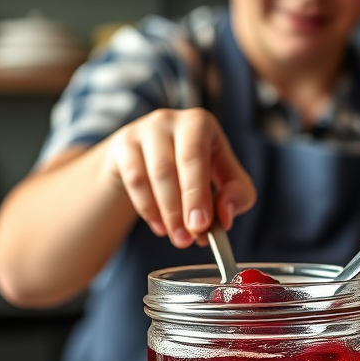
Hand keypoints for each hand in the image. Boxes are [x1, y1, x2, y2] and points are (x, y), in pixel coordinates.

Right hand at [105, 108, 255, 247]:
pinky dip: (148, 210)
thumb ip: (237, 195)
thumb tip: (224, 216)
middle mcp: (169, 120)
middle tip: (187, 240)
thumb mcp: (226, 176)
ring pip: (148, 177)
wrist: (155, 154)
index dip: (197, 193)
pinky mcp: (122, 146)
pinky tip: (161, 227)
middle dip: (180, 208)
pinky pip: (133, 182)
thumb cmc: (199, 167)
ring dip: (165, 214)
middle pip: (170, 167)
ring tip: (178, 238)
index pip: (195, 157)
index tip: (201, 226)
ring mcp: (141, 131)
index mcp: (200, 122)